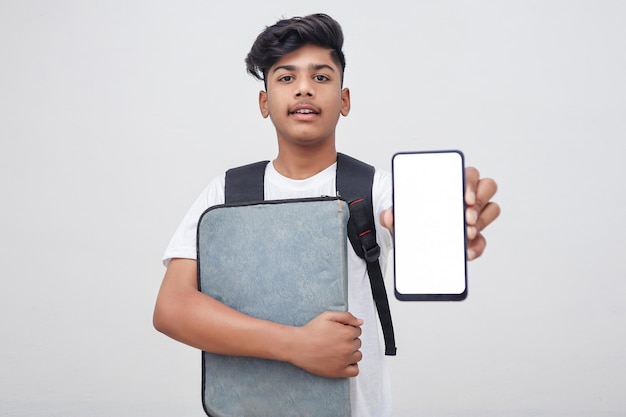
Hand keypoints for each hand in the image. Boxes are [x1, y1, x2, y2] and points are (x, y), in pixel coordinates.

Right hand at [289, 311, 362, 377]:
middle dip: (349, 340)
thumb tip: (360, 322)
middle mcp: (348, 347)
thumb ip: (347, 316)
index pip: (358, 331)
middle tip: (336, 340)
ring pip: (358, 356)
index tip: (339, 332)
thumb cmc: (311, 331)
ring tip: (338, 350)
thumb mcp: (328, 316)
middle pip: (358, 343)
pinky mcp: (339, 371)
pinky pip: (355, 371)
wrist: (297, 346)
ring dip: (352, 352)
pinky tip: (344, 361)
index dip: (348, 330)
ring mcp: (344, 360)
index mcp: (347, 333)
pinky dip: (352, 366)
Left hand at [380, 167, 499, 260]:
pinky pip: (483, 239)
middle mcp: (467, 195)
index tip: (465, 197)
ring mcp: (473, 214)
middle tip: (466, 217)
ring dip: (482, 221)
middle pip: (487, 187)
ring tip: (466, 233)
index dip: (471, 183)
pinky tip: (467, 252)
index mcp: (451, 183)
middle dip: (479, 202)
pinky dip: (477, 246)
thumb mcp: (399, 212)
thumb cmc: (411, 214)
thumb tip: (388, 216)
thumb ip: (391, 213)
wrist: (410, 234)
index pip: (469, 174)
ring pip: (491, 209)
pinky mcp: (473, 235)